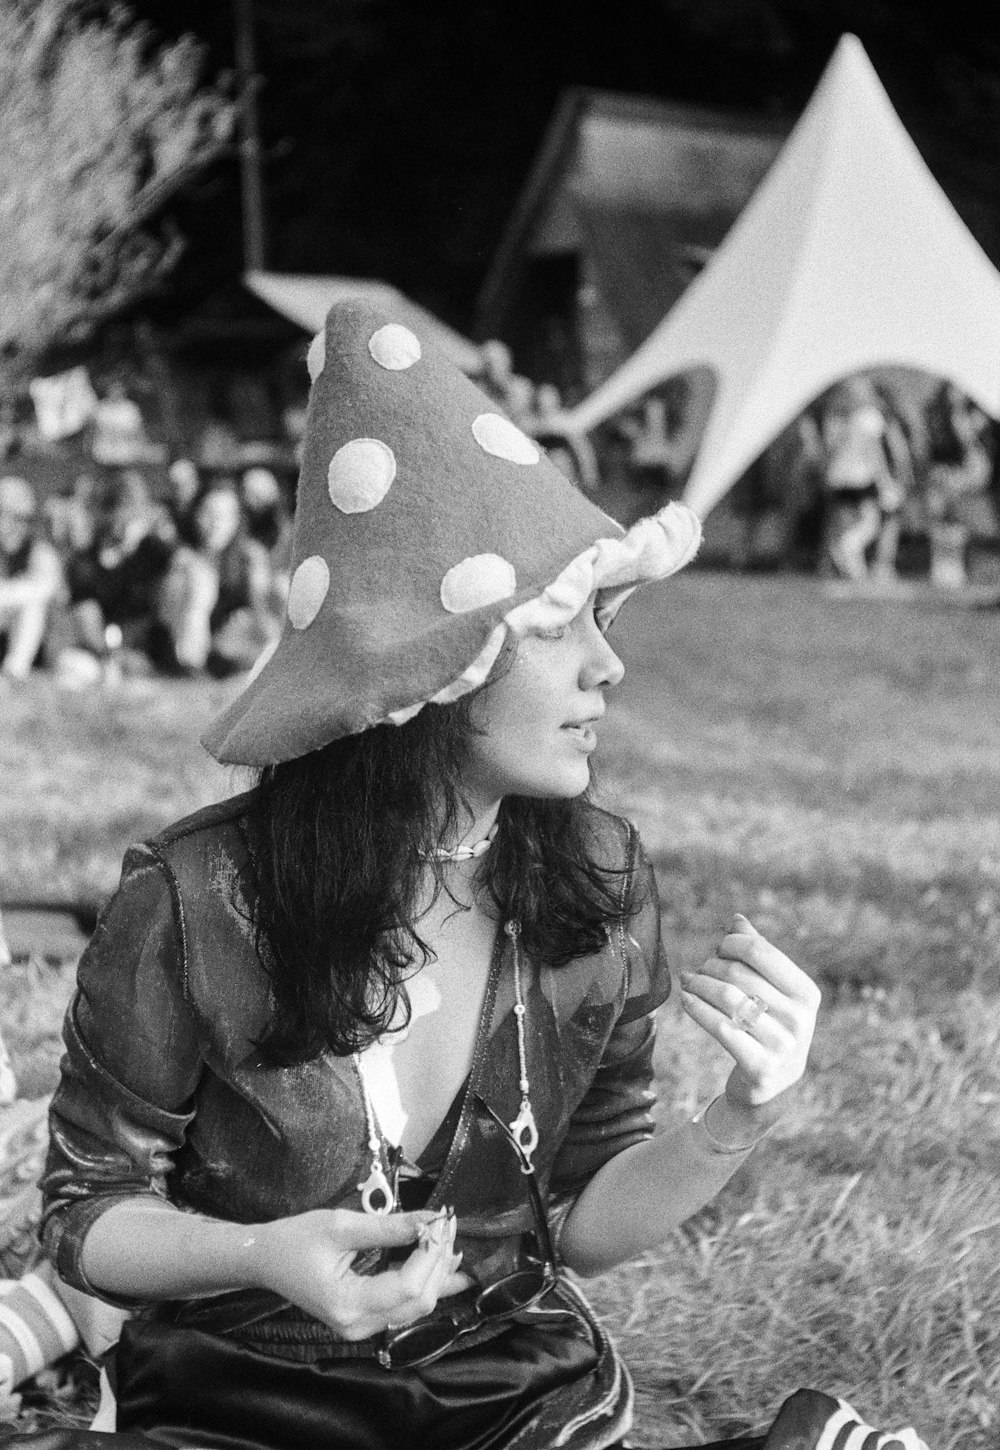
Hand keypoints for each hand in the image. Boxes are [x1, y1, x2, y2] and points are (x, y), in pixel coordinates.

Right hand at [252, 1207, 469, 1341]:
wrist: (264, 1260)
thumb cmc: (295, 1240)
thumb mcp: (341, 1225)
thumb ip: (388, 1227)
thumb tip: (430, 1220)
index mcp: (348, 1304)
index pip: (408, 1286)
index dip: (431, 1253)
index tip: (442, 1220)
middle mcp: (358, 1325)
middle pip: (419, 1302)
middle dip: (440, 1262)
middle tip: (448, 1224)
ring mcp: (362, 1327)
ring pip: (417, 1307)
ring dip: (437, 1272)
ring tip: (450, 1239)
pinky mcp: (365, 1318)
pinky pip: (405, 1306)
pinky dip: (425, 1282)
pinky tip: (442, 1262)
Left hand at [679, 914, 820, 1109]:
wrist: (771, 1086)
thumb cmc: (768, 1026)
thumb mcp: (772, 992)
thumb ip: (758, 955)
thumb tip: (737, 920)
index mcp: (807, 993)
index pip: (760, 952)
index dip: (731, 944)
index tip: (718, 949)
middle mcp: (800, 1019)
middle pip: (740, 974)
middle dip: (712, 966)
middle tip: (699, 970)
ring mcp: (783, 1045)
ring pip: (728, 999)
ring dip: (699, 985)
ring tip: (687, 981)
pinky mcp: (761, 1067)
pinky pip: (721, 1028)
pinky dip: (698, 1009)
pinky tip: (686, 1000)